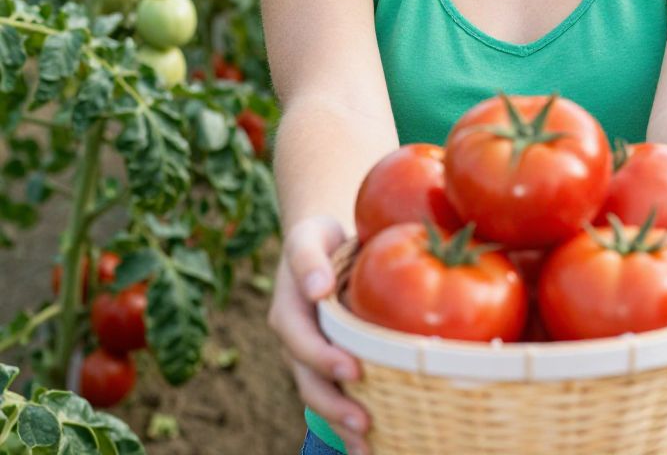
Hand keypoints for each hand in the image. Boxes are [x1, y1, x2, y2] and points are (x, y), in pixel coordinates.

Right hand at [268, 215, 372, 454]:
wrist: (321, 245)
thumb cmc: (319, 238)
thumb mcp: (309, 236)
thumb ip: (307, 258)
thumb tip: (316, 287)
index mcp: (289, 312)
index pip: (302, 341)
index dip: (324, 358)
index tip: (353, 371)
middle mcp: (297, 341)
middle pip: (309, 381)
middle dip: (334, 406)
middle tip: (364, 423)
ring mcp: (311, 356)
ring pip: (320, 396)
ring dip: (341, 424)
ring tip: (368, 448)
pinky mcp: (329, 362)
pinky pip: (335, 395)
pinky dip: (348, 423)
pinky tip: (374, 444)